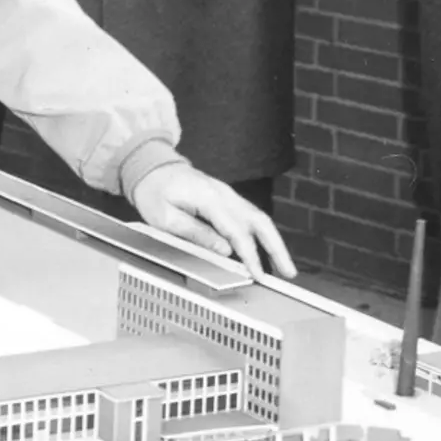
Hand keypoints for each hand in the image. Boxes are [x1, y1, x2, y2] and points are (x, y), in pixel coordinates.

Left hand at [132, 164, 296, 279]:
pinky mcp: (226, 198)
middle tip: (289, 272)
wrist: (151, 167)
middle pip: (260, 220)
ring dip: (274, 242)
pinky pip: (249, 216)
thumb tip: (224, 250)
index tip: (259, 274)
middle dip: (277, 247)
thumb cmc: (154, 191)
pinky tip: (266, 251)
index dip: (250, 255)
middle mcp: (224, 193)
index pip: (237, 231)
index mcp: (208, 197)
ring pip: (259, 218)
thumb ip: (195, 233)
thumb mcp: (164, 217)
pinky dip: (262, 234)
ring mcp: (227, 194)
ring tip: (284, 266)